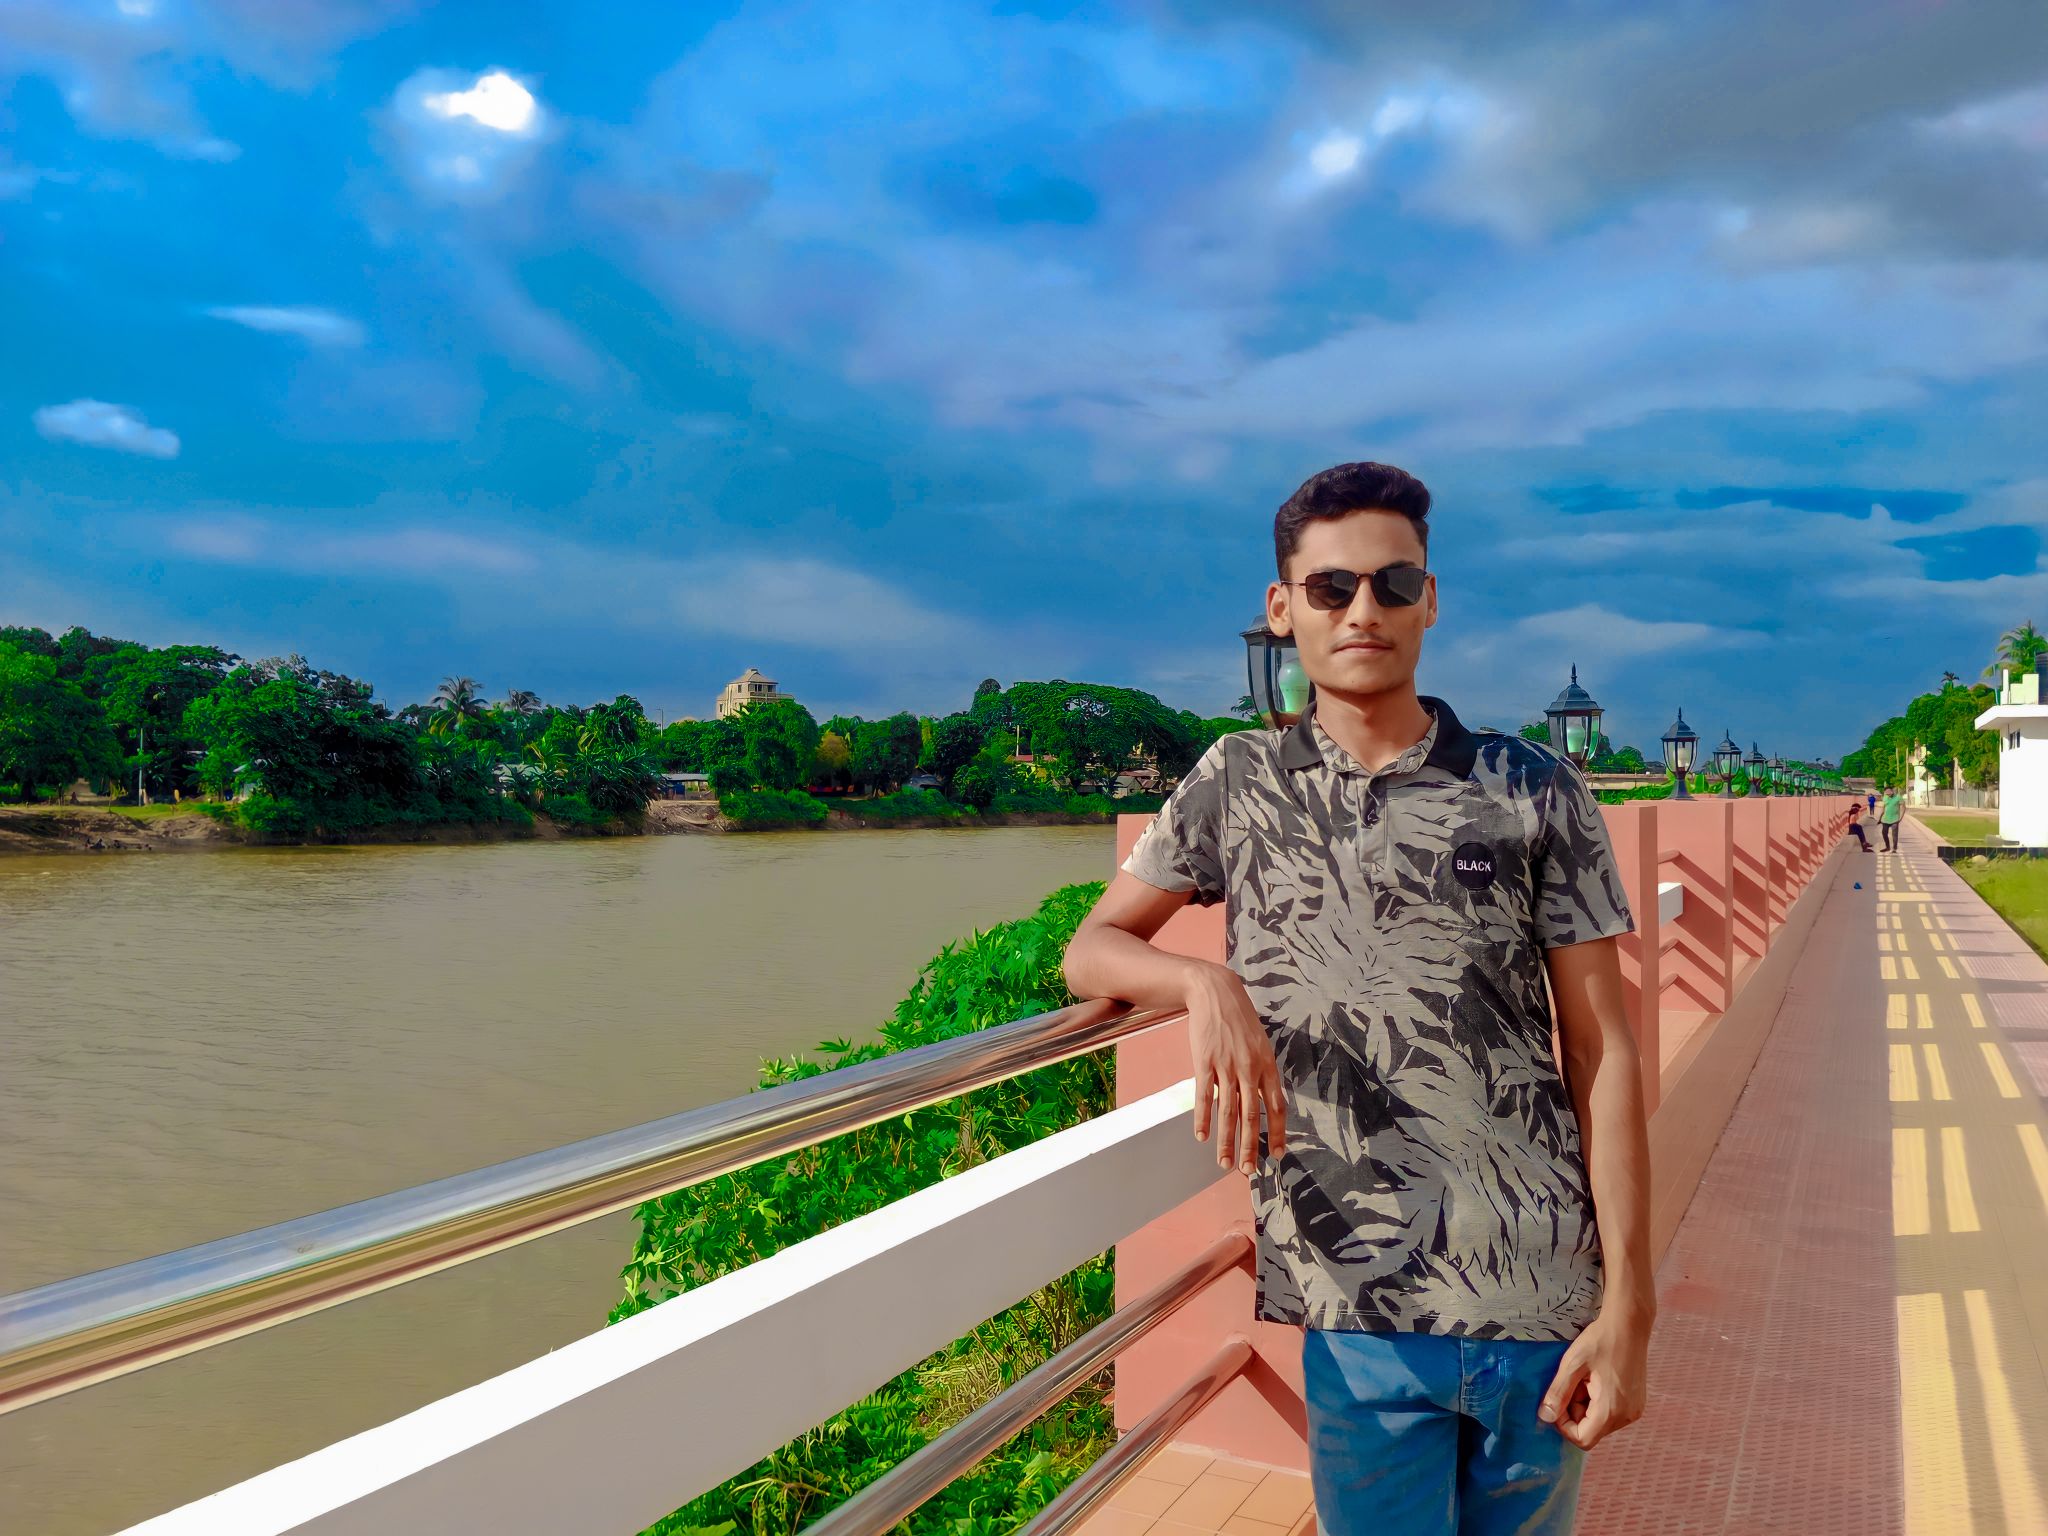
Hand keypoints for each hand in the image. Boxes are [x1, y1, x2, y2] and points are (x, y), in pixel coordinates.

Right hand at [1182, 961, 1285, 1173]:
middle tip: (1248, 1171)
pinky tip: (1201, 1136)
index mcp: (1266, 1065)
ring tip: (1225, 1163)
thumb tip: (1261, 1098)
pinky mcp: (1204, 1062)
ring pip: (1228, 1112)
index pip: (1276, 1106)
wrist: (1214, 991)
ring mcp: (1226, 1066)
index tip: (1278, 1154)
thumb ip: (1260, 1070)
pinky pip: (1204, 1097)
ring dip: (1227, 1141)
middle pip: (1252, 1116)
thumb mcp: (1259, 1042)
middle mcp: (1249, 1069)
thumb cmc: (1238, 1018)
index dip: (1278, 1132)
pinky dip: (1203, 1118)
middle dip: (1251, 1147)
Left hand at [1538, 1309, 1649, 1449]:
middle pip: (1592, 1431)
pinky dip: (1599, 1402)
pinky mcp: (1637, 1403)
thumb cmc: (1600, 1341)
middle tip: (1572, 1384)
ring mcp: (1634, 1410)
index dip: (1564, 1425)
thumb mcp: (1572, 1365)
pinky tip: (1597, 1379)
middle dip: (1575, 1413)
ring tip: (1585, 1379)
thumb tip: (1544, 1417)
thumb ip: (1558, 1393)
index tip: (1558, 1401)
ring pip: (1601, 1422)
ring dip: (1586, 1406)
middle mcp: (1627, 1416)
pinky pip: (1612, 1413)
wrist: (1629, 1324)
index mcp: (1611, 1410)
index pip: (1583, 1439)